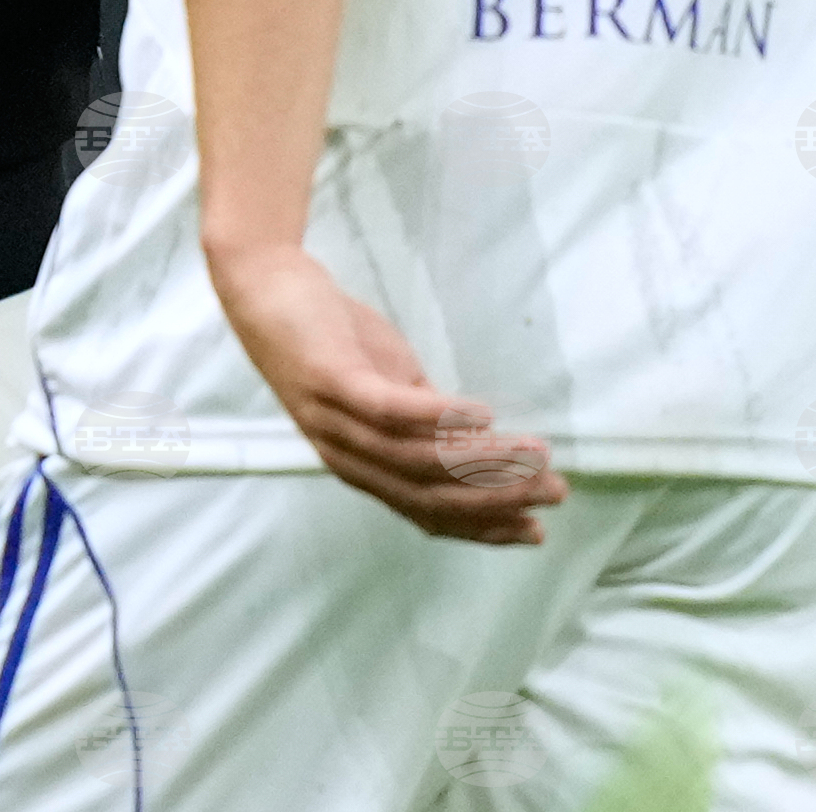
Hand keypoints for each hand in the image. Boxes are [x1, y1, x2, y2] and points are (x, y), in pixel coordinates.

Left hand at [207, 242, 567, 542]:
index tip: (535, 531)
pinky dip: (439, 417)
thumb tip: (477, 438)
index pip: (429, 514)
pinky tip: (483, 413)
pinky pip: (390, 410)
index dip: (483, 528)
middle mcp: (348, 456)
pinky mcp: (332, 379)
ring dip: (484, 462)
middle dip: (499, 500)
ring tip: (536, 452)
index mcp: (362, 466)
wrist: (263, 285)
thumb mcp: (383, 383)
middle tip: (552, 491)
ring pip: (419, 460)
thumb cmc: (327, 336)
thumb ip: (421, 417)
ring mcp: (338, 420)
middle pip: (432, 496)